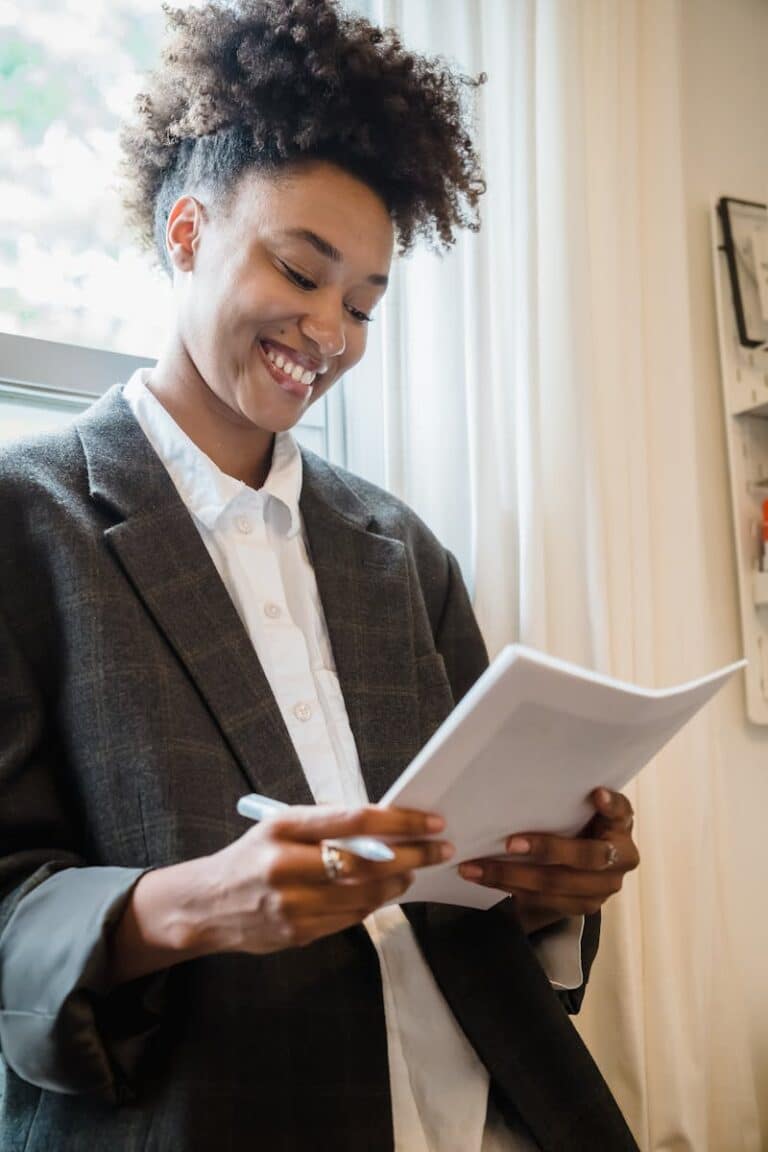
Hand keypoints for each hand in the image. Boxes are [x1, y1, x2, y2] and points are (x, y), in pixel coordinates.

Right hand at [191, 804, 452, 954]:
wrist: (207, 905)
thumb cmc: (252, 856)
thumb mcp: (279, 825)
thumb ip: (326, 824)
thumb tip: (382, 823)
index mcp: (283, 829)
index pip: (354, 821)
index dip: (399, 822)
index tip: (431, 822)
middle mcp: (286, 867)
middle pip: (366, 863)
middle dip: (411, 856)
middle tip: (439, 850)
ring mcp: (292, 906)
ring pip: (363, 895)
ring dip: (397, 883)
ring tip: (413, 871)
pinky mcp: (297, 934)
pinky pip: (349, 918)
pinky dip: (374, 903)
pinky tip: (385, 891)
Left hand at [458, 788, 638, 934]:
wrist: (589, 861)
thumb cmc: (581, 823)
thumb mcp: (585, 806)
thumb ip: (575, 795)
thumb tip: (547, 776)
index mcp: (622, 826)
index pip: (622, 812)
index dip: (611, 807)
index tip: (596, 795)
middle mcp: (621, 859)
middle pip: (584, 857)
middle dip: (546, 850)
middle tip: (508, 844)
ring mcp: (603, 888)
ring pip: (557, 886)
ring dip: (512, 877)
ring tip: (476, 868)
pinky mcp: (583, 907)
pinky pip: (544, 902)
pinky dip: (510, 890)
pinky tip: (484, 880)